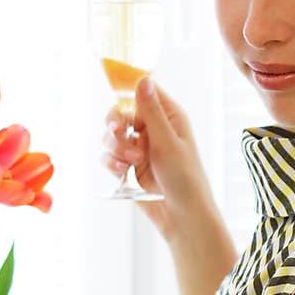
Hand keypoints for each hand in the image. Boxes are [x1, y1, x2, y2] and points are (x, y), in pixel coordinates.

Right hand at [101, 77, 211, 239]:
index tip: (118, 105)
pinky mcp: (130, 166)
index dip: (126, 94)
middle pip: (120, 113)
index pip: (143, 92)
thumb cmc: (184, 178)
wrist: (181, 215)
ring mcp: (140, 147)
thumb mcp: (167, 142)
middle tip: (118, 132)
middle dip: (116, 125)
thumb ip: (151, 112)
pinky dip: (112, 163)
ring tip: (131, 163)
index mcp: (169, 117)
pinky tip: (124, 172)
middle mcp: (153, 129)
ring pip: (111, 136)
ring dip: (116, 148)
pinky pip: (109, 156)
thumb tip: (143, 79)